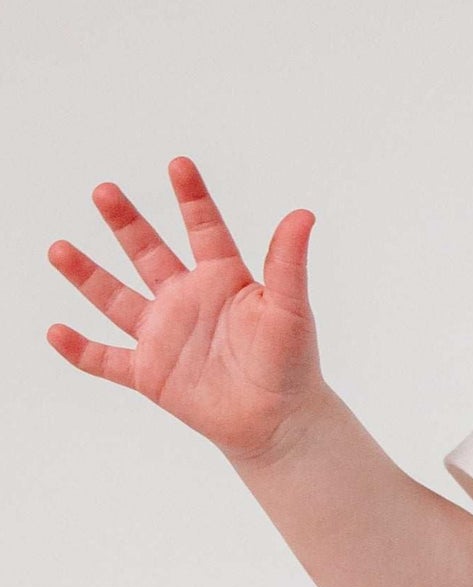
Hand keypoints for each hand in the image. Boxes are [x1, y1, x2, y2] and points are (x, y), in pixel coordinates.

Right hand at [46, 156, 323, 462]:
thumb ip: (289, 263)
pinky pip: (106, 359)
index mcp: (224, 279)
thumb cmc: (292, 364)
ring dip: (87, 276)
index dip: (192, 198)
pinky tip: (55, 331)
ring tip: (58, 249)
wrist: (280, 422)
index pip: (204, 229)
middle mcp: (187, 300)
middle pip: (148, 253)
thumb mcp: (291, 310)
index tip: (178, 164)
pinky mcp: (150, 373)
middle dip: (126, 223)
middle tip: (104, 191)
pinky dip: (80, 350)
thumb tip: (304, 215)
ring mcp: (165, 335)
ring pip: (116, 299)